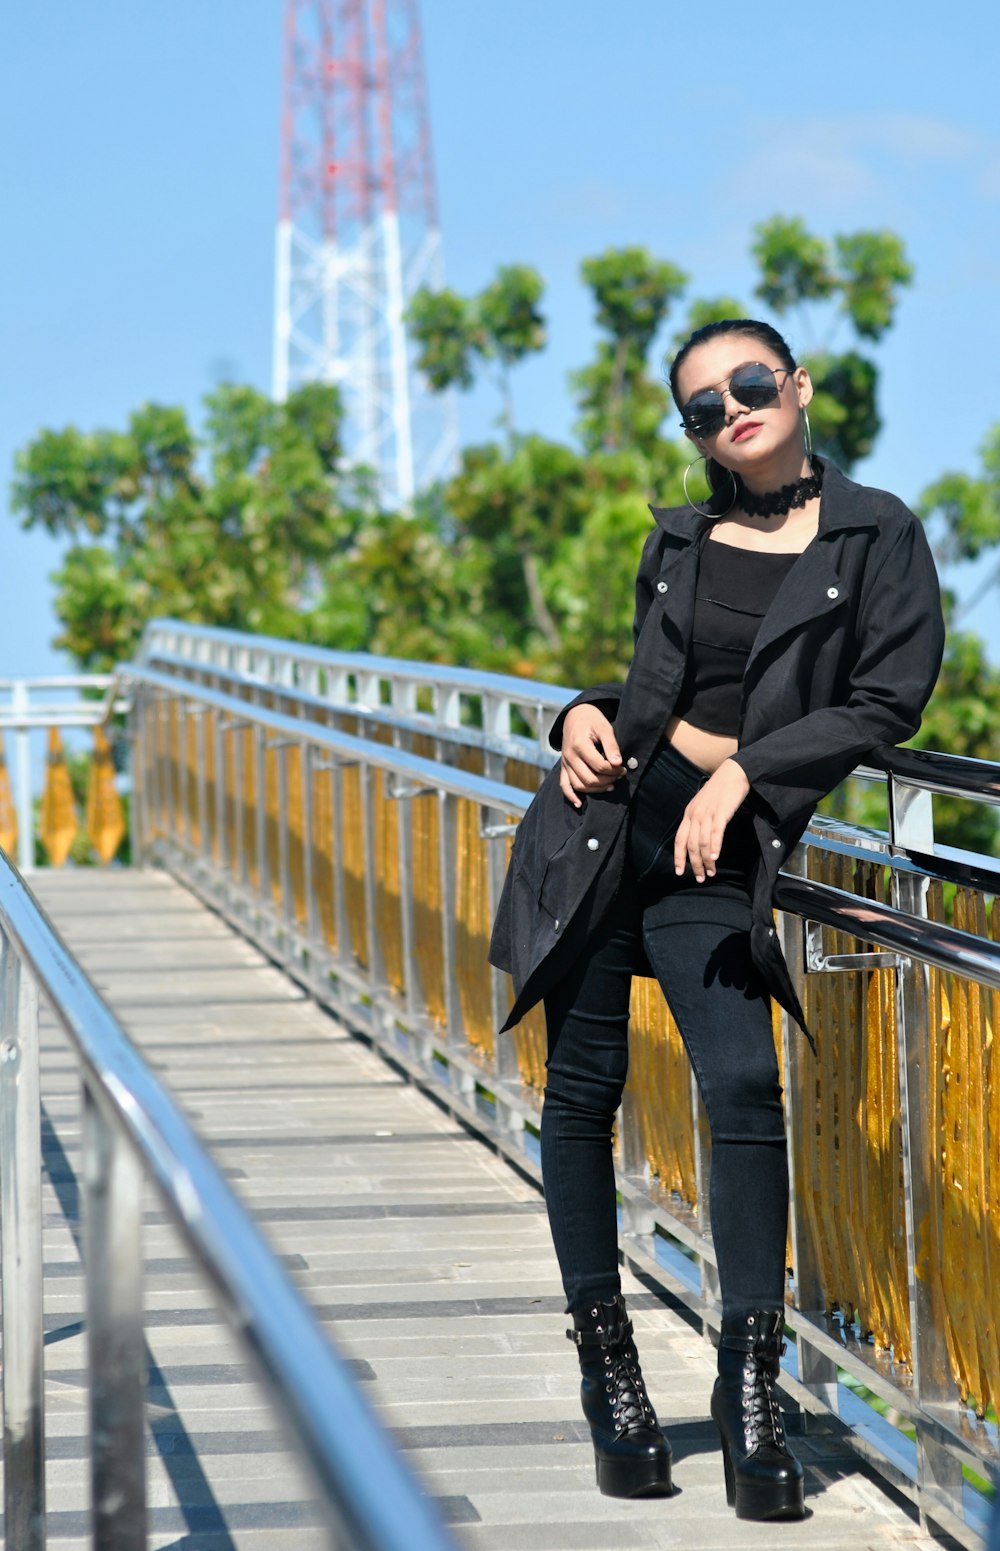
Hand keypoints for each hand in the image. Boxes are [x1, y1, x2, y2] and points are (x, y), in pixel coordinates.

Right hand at [558, 705, 624, 807]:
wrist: (576, 716)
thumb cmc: (592, 721)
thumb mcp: (604, 728)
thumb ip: (611, 746)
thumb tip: (618, 764)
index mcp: (579, 745)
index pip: (599, 766)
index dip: (614, 770)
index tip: (623, 768)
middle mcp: (569, 756)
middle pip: (589, 779)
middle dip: (608, 780)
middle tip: (620, 776)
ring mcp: (565, 763)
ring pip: (579, 785)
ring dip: (596, 790)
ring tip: (611, 785)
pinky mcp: (564, 767)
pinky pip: (564, 785)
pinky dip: (571, 796)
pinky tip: (580, 804)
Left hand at [673, 758, 750, 881]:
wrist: (733, 773)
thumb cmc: (720, 791)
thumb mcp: (704, 806)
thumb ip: (699, 821)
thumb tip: (698, 842)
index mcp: (689, 814)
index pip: (679, 839)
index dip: (678, 857)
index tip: (680, 872)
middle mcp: (695, 815)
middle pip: (690, 845)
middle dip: (694, 864)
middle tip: (700, 878)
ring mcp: (707, 813)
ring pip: (702, 842)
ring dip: (706, 860)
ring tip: (711, 872)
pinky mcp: (721, 812)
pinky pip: (715, 832)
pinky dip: (714, 846)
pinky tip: (715, 857)